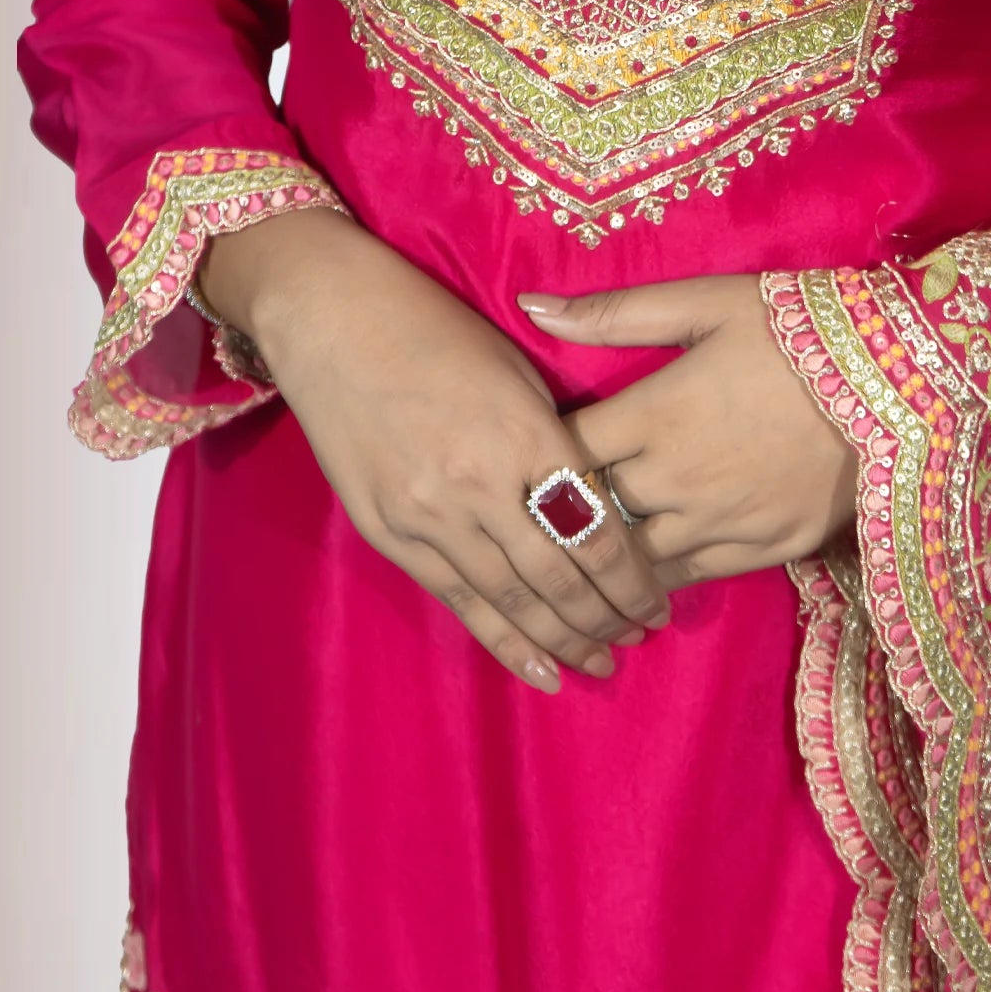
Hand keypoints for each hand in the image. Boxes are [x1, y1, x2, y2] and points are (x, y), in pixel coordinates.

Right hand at [203, 210, 670, 691]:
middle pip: (558, 577)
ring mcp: (427, 515)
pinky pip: (457, 601)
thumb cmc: (437, 331)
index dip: (631, 579)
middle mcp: (479, 484)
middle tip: (637, 638)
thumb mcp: (517, 371)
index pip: (595, 530)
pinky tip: (538, 669)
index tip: (656, 602)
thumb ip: (556, 440)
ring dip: (562, 640)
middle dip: (605, 618)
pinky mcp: (388, 533)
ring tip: (599, 664)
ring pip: (510, 601)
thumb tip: (597, 503)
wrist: (333, 321)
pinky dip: (503, 641)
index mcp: (525, 434)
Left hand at [519, 273, 857, 589]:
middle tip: (543, 510)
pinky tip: (642, 577)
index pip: (564, 451)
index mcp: (653, 414)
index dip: (539, 454)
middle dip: (563, 511)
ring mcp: (719, 521)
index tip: (529, 450)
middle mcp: (674, 478)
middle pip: (590, 512)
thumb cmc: (795, 329)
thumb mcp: (706, 303)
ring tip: (584, 553)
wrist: (900, 379)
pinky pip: (688, 577)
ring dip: (606, 555)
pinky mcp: (763, 550)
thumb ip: (615, 313)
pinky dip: (658, 577)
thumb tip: (530, 307)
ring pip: (631, 559)